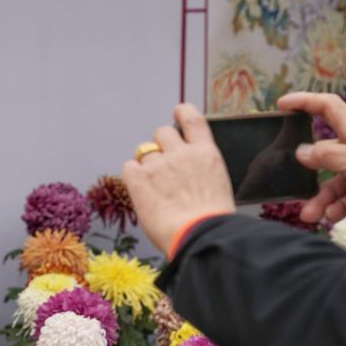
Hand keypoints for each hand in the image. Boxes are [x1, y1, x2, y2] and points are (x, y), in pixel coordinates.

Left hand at [123, 104, 234, 252]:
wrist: (199, 235)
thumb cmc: (210, 221)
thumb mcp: (217, 186)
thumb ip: (200, 171)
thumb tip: (188, 175)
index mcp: (206, 153)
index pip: (192, 119)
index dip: (182, 111)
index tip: (178, 111)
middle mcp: (182, 153)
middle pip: (162, 132)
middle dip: (160, 145)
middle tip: (163, 167)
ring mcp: (159, 165)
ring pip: (144, 151)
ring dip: (146, 163)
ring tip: (154, 186)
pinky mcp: (139, 179)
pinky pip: (129, 167)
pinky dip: (132, 176)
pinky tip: (140, 190)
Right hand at [278, 92, 345, 222]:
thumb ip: (324, 155)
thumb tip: (300, 152)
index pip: (326, 108)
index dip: (304, 103)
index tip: (283, 105)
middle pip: (321, 157)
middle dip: (305, 173)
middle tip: (289, 183)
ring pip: (329, 186)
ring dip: (319, 201)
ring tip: (310, 215)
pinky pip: (342, 202)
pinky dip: (335, 210)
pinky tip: (332, 217)